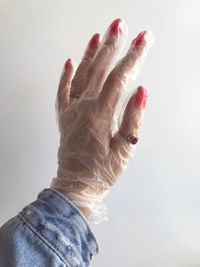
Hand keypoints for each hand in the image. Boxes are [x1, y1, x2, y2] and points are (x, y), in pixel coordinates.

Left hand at [51, 18, 153, 222]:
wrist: (76, 185)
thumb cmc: (102, 171)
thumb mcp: (125, 150)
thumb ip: (133, 118)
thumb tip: (141, 91)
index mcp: (100, 116)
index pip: (119, 79)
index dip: (133, 58)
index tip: (143, 40)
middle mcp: (83, 109)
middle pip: (99, 70)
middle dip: (112, 46)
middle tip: (121, 25)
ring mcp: (71, 112)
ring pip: (80, 76)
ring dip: (89, 54)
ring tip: (98, 35)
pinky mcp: (64, 117)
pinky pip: (62, 93)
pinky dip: (65, 76)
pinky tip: (69, 61)